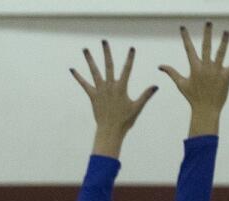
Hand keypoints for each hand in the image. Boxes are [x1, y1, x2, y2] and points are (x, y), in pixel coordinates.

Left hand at [71, 41, 157, 155]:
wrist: (110, 130)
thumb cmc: (125, 120)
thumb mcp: (137, 107)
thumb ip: (146, 95)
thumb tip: (155, 86)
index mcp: (121, 88)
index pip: (127, 69)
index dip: (130, 58)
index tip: (132, 49)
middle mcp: (110, 86)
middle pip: (108, 65)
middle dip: (106, 52)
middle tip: (104, 41)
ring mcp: (100, 90)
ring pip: (94, 71)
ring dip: (90, 60)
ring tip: (85, 49)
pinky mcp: (92, 96)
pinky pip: (84, 84)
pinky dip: (78, 77)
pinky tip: (72, 69)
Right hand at [159, 23, 228, 126]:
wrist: (206, 110)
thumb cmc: (193, 98)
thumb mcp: (181, 84)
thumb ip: (171, 72)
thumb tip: (160, 66)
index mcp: (195, 68)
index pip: (189, 49)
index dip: (186, 38)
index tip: (183, 28)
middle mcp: (205, 67)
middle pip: (206, 47)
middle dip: (207, 34)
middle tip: (208, 23)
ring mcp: (216, 71)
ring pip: (220, 53)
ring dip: (224, 42)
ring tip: (226, 32)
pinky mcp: (226, 77)